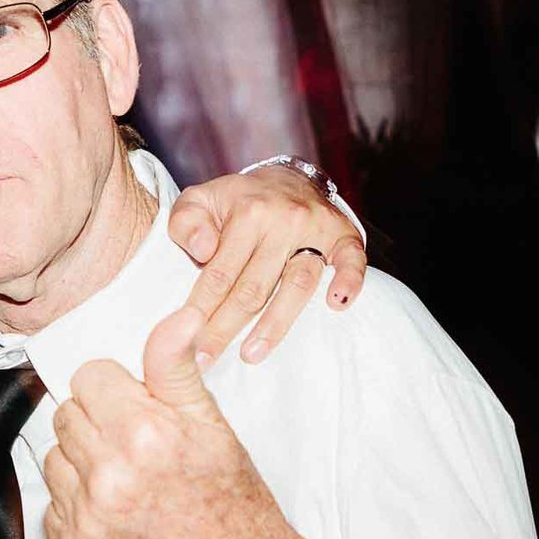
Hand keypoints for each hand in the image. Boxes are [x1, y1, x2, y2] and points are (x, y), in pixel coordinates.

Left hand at [42, 305, 344, 538]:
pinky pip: (53, 505)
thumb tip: (176, 318)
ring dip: (82, 462)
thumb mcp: (212, 423)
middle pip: (67, 415)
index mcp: (143, 436)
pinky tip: (115, 510)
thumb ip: (177, 367)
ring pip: (54, 458)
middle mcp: (109, 478)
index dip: (114, 387)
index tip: (134, 404)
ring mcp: (87, 519)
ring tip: (126, 477)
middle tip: (136, 443)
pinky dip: (77, 504)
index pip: (88, 378)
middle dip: (98, 421)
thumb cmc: (230, 502)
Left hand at [169, 166, 366, 365]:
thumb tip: (202, 251)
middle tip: (208, 360)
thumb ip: (186, 223)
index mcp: (247, 213)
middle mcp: (284, 220)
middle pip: (254, 287)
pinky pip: (352, 260)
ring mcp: (316, 228)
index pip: (220, 272)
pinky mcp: (344, 235)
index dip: (202, 310)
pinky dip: (348, 281)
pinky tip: (337, 305)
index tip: (186, 341)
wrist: (287, 178)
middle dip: (227, 328)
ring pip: (297, 284)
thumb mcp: (200, 200)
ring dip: (275, 324)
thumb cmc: (237, 201)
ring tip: (253, 354)